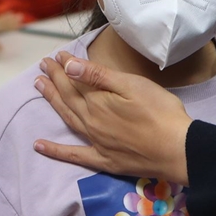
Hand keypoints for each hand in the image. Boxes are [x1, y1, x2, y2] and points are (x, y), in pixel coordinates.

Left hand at [33, 54, 191, 182]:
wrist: (176, 149)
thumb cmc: (160, 111)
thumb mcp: (131, 85)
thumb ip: (97, 76)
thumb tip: (69, 66)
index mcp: (98, 102)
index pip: (75, 79)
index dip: (65, 66)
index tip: (57, 55)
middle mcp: (91, 121)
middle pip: (67, 97)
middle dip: (54, 79)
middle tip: (43, 65)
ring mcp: (95, 142)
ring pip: (67, 118)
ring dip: (52, 101)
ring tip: (39, 87)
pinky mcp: (103, 160)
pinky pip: (73, 155)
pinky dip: (55, 150)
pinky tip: (39, 146)